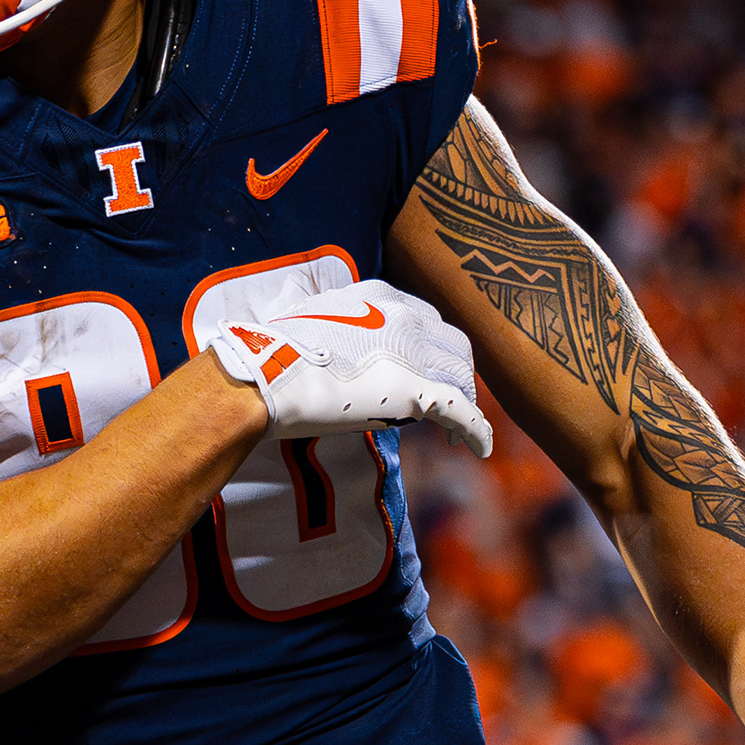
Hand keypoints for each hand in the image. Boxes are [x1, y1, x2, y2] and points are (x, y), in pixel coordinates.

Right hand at [207, 278, 492, 459]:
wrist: (266, 374)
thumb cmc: (274, 351)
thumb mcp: (312, 317)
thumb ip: (339, 323)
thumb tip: (333, 339)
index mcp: (380, 296)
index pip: (426, 320)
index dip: (431, 348)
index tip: (425, 369)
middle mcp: (406, 316)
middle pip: (453, 345)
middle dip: (454, 374)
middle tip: (445, 400)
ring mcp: (414, 354)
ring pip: (462, 377)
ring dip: (464, 402)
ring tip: (457, 432)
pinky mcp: (416, 392)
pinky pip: (462, 412)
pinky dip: (476, 431)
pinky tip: (478, 448)